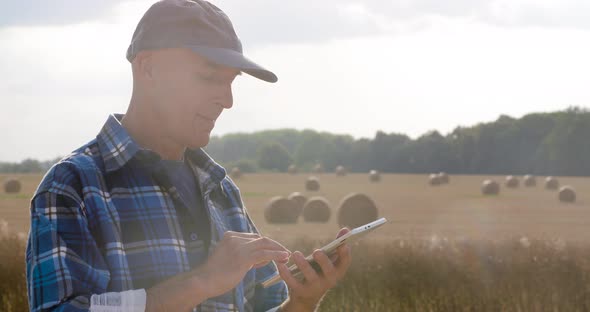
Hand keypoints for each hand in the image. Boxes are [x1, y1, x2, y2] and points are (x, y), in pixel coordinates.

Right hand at [146, 231, 289, 311]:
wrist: (203, 281)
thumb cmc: (216, 274)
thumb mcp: (230, 259)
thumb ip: (245, 256)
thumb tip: (263, 258)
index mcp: (230, 236)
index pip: (254, 238)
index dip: (266, 244)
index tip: (276, 251)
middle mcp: (235, 238)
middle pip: (260, 239)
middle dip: (275, 245)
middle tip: (285, 252)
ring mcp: (239, 246)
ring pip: (265, 244)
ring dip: (278, 250)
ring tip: (287, 256)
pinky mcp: (243, 257)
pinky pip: (265, 254)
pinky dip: (276, 255)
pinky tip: (284, 258)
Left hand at [277, 228, 351, 310]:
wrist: (307, 295)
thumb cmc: (320, 271)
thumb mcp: (328, 260)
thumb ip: (336, 245)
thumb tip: (345, 229)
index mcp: (337, 271)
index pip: (345, 263)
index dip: (345, 254)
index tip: (343, 244)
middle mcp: (328, 280)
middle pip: (329, 271)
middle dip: (323, 261)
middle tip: (316, 251)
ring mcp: (315, 287)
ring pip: (310, 276)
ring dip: (303, 264)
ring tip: (296, 253)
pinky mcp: (300, 291)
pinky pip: (293, 282)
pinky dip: (286, 273)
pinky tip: (281, 264)